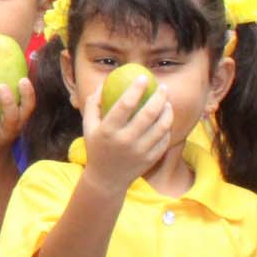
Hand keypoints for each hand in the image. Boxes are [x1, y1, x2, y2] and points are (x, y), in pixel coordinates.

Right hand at [78, 69, 173, 191]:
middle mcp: (125, 141)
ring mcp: (140, 151)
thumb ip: (93, 104)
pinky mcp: (150, 159)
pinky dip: (167, 127)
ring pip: (161, 127)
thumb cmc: (96, 147)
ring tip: (167, 102)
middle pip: (148, 114)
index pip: (125, 105)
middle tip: (163, 87)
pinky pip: (164, 139)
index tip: (143, 77)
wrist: (106, 179)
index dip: (136, 89)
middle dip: (159, 97)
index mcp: (108, 131)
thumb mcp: (88, 126)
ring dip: (167, 111)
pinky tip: (166, 119)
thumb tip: (103, 83)